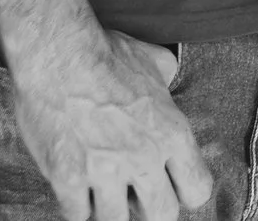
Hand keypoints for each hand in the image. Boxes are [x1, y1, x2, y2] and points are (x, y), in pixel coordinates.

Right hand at [11, 29, 212, 220]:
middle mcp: (144, 157)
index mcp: (172, 133)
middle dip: (150, 209)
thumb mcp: (154, 61)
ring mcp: (105, 171)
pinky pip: (77, 216)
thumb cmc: (106, 53)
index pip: (198, 189)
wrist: (59, 54)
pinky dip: (77, 208)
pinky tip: (75, 191)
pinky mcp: (68, 178)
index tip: (171, 185)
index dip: (185, 192)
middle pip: (162, 215)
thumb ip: (168, 78)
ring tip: (102, 193)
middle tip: (135, 196)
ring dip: (110, 210)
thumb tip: (169, 79)